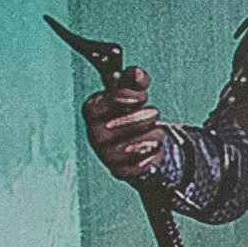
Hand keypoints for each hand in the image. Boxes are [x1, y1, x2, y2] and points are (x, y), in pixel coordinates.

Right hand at [82, 68, 173, 185]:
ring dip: (154, 136)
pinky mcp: (119, 172)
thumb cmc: (127, 113)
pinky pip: (143, 164)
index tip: (140, 96)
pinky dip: (153, 156)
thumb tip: (137, 74)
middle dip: (147, 116)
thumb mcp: (131, 91)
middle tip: (152, 114)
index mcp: (92, 110)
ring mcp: (105, 155)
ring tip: (153, 133)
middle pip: (128, 123)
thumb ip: (135, 79)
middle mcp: (94, 134)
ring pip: (139, 145)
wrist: (131, 142)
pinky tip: (150, 150)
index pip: (108, 100)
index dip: (128, 97)